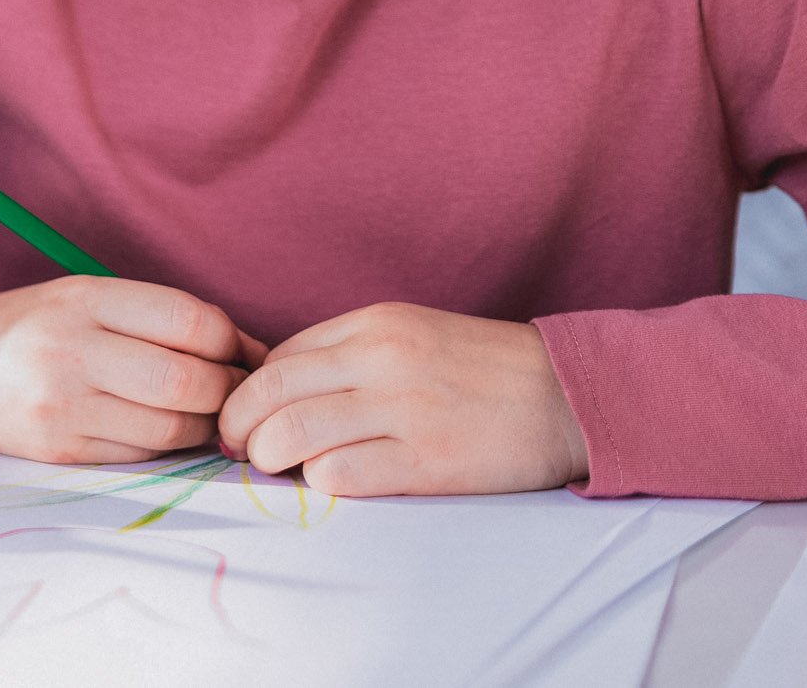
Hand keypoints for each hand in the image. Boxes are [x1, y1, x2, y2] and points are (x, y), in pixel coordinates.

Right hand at [0, 278, 257, 462]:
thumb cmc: (38, 327)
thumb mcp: (87, 297)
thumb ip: (159, 317)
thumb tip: (250, 352)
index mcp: (83, 298)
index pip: (189, 320)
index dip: (233, 341)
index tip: (244, 353)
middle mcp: (69, 349)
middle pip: (185, 380)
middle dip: (228, 391)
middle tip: (235, 392)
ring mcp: (60, 404)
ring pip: (170, 427)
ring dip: (205, 426)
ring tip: (205, 414)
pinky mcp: (57, 449)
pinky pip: (140, 455)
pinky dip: (169, 447)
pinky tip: (166, 431)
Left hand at [216, 303, 587, 496]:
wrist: (567, 395)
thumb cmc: (481, 370)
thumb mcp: (410, 335)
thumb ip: (348, 354)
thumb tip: (278, 390)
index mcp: (373, 324)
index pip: (278, 358)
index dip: (247, 393)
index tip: (241, 420)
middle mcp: (382, 359)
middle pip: (270, 392)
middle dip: (238, 427)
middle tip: (238, 450)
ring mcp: (405, 409)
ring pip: (293, 433)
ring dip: (270, 458)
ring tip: (275, 470)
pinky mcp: (429, 461)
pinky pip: (342, 475)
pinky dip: (320, 483)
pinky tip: (328, 482)